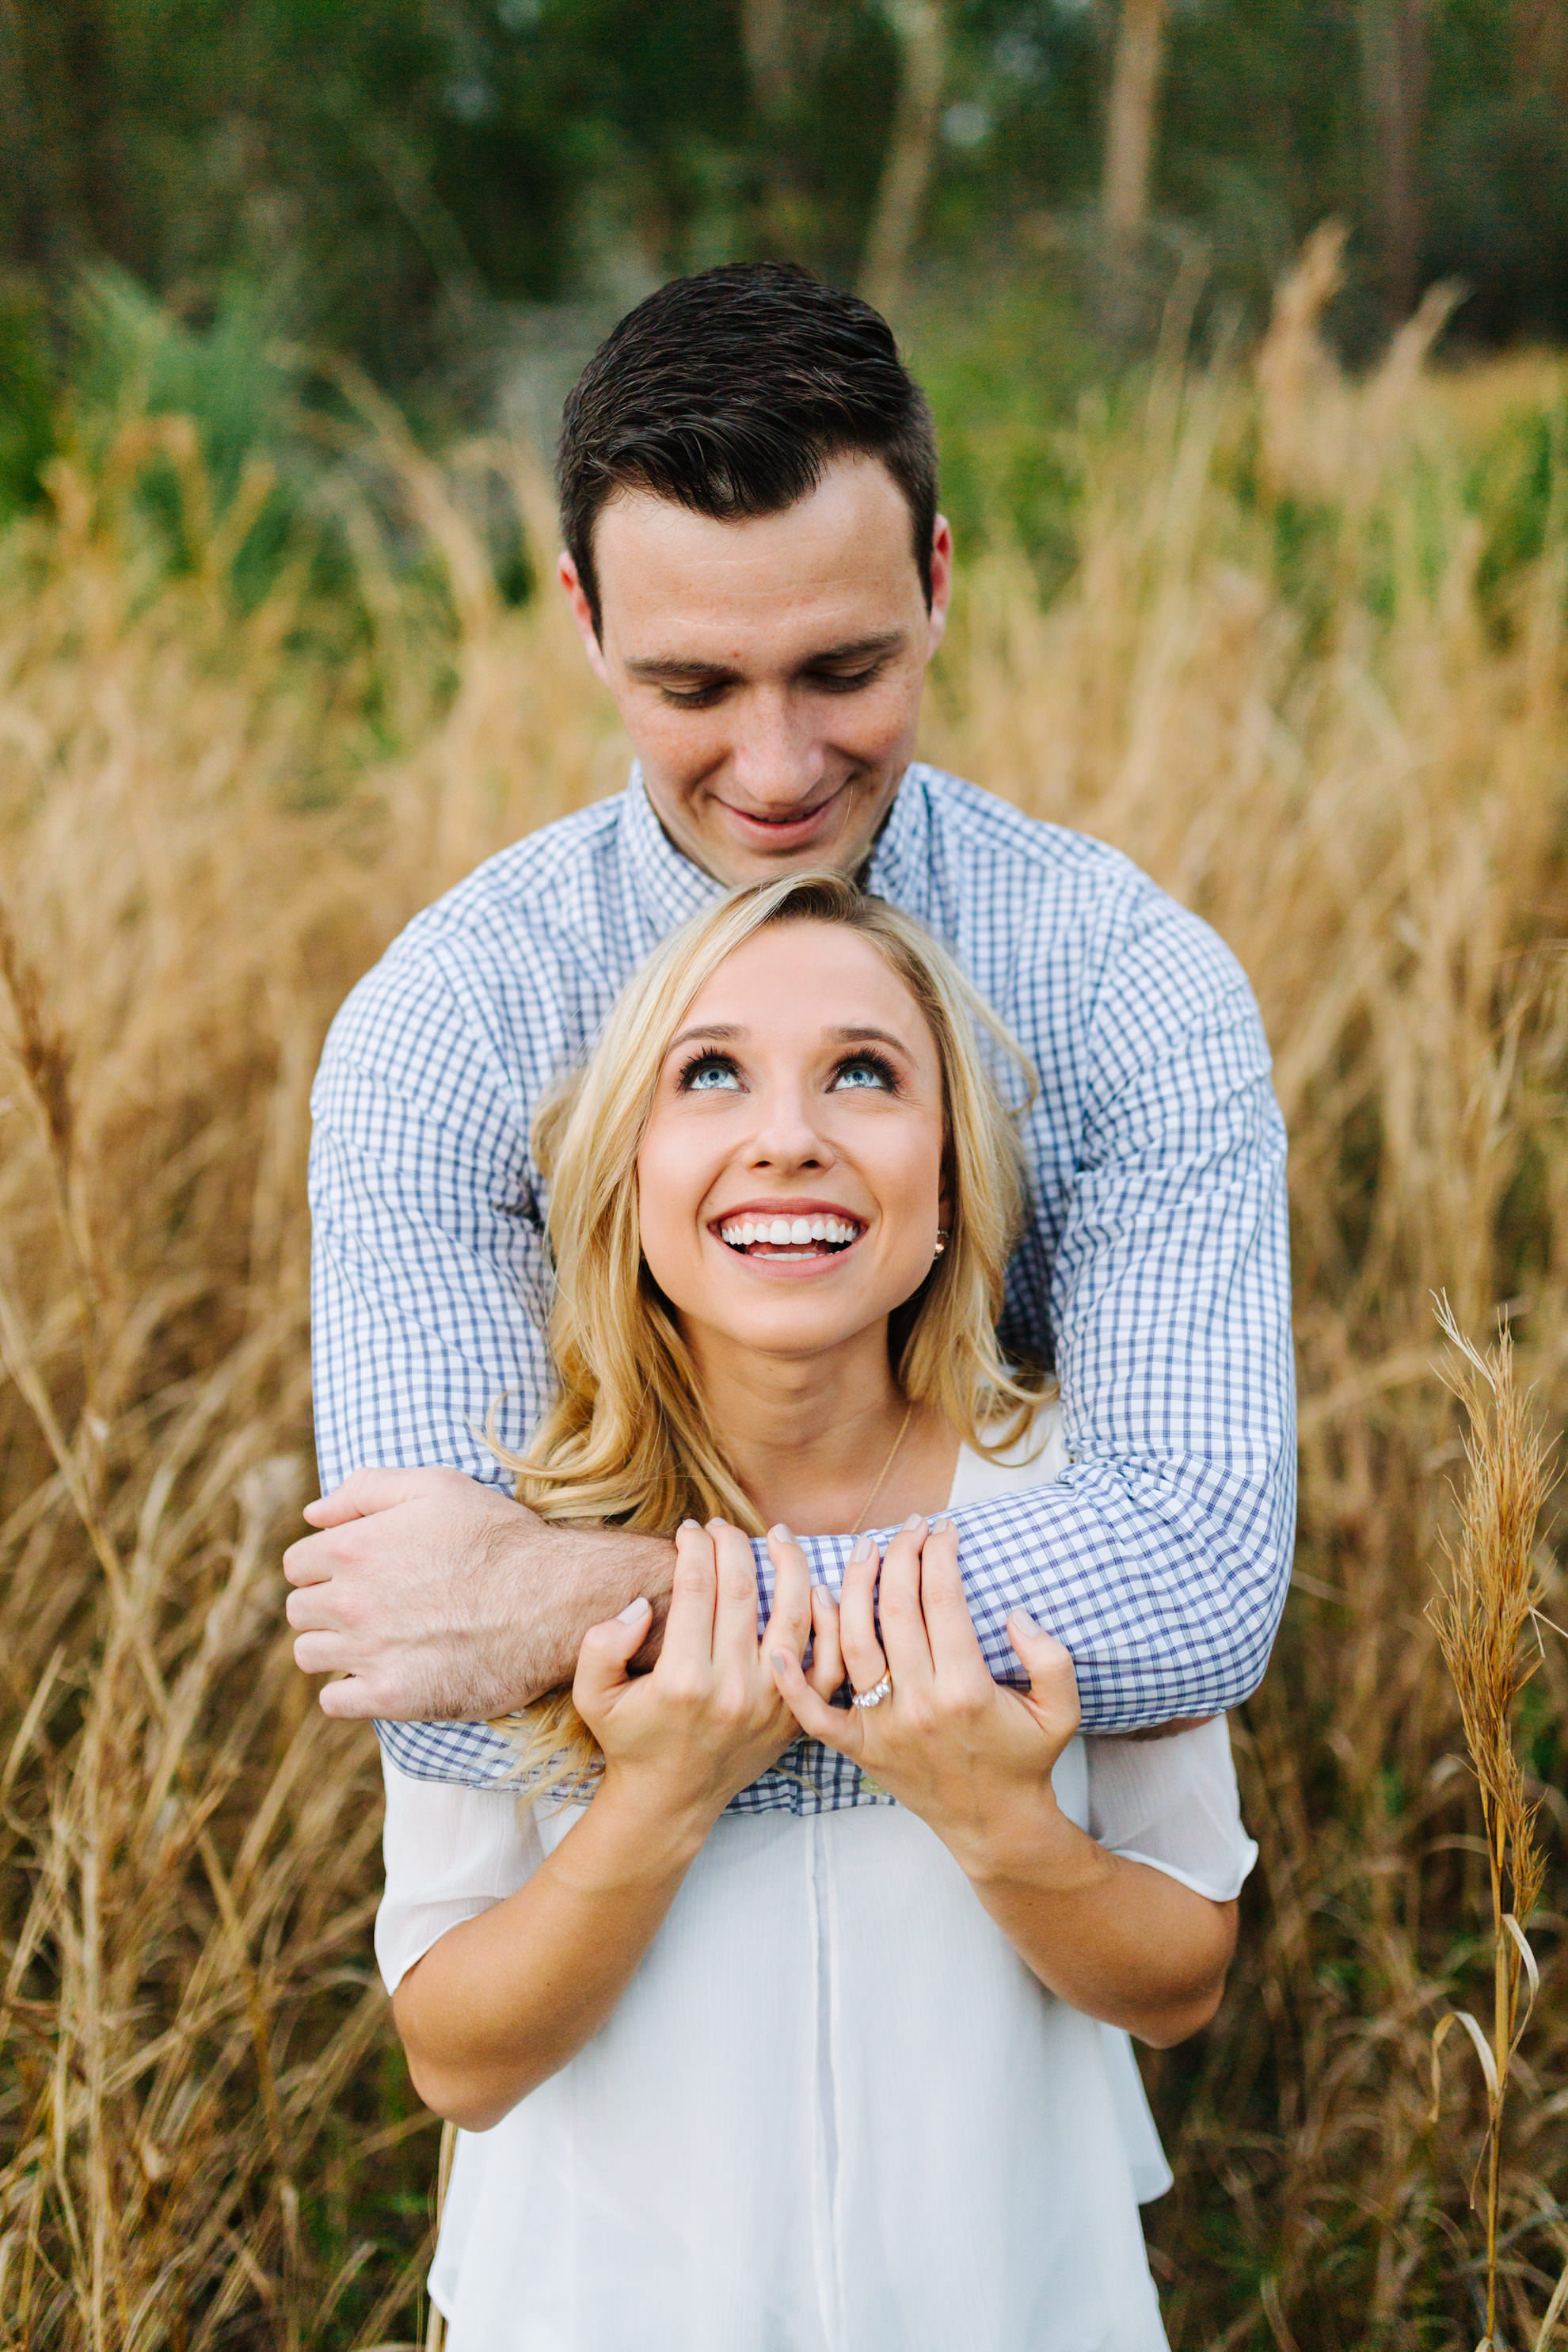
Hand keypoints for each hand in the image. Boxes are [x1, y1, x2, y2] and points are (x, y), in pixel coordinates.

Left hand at [283, 1466, 667, 1719]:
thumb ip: (367, 1489)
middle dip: (326, 1606)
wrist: (553, 1600)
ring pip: (310, 1655)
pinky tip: (381, 1673)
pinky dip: (349, 1690)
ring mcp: (368, 1653)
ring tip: (375, 1640)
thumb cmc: (499, 1538)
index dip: (324, 1565)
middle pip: (299, 1611)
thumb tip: (312, 1514)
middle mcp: (350, 1602)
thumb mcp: (438, 1487)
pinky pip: (334, 1701)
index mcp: (353, 1548)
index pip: (297, 1564)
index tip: (355, 1572)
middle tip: (371, 1605)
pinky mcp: (392, 1697)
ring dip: (333, 1647)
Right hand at [572, 1523, 838, 1832]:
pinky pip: (827, 1661)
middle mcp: (732, 1689)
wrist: (670, 1799)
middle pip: (742, 1591)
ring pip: (793, 1614)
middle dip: (733, 1545)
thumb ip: (601, 1646)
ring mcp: (771, 1703)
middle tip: (722, 1527)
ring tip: (777, 1535)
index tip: (689, 1530)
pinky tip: (816, 1588)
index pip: (697, 1589)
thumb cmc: (631, 1739)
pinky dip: (828, 1620)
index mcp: (683, 1680)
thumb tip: (640, 1605)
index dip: (694, 1548)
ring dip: (790, 1564)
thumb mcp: (591, 1696)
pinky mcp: (795, 1715)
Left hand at [770, 1516, 1081, 1876]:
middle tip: (908, 1527)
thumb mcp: (1062, 1711)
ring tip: (863, 1551)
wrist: (994, 1824)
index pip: (943, 1600)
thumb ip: (1052, 1659)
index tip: (944, 1528)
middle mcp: (921, 1705)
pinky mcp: (860, 1748)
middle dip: (901, 1555)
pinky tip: (782, 1643)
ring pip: (854, 1643)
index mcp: (968, 1690)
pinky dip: (795, 1681)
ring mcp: (884, 1728)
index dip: (940, 1554)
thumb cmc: (1025, 1759)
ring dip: (852, 1588)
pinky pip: (816, 1715)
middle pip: (896, 1609)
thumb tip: (1015, 1613)